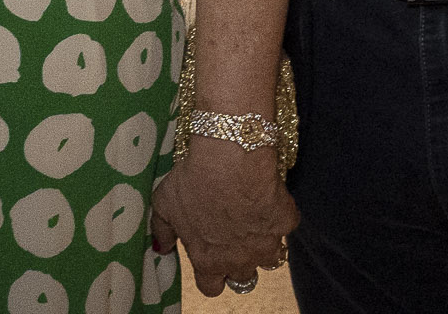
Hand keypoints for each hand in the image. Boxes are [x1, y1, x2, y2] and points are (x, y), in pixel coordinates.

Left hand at [150, 137, 298, 297]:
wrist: (230, 159)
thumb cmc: (193, 180)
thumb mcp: (164, 203)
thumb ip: (162, 230)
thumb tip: (161, 248)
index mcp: (208, 260)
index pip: (210, 288)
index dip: (210, 275)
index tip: (210, 257)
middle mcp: (239, 260)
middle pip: (243, 278)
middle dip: (238, 262)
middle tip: (232, 237)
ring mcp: (266, 244)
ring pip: (270, 259)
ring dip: (263, 244)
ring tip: (253, 220)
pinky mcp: (286, 224)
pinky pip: (286, 226)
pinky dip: (279, 215)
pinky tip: (268, 197)